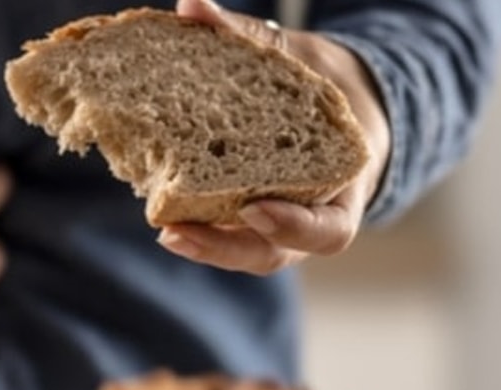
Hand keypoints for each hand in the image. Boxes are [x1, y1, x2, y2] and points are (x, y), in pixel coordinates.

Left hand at [161, 0, 391, 274]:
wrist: (335, 103)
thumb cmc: (321, 85)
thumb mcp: (299, 59)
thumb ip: (248, 38)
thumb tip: (192, 5)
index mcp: (343, 187)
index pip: (328, 231)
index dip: (293, 225)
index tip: (253, 209)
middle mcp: (309, 216)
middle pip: (271, 252)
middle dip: (224, 248)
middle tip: (174, 232)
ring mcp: (276, 224)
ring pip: (243, 249)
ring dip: (203, 243)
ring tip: (163, 230)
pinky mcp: (245, 217)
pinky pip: (224, 228)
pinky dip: (192, 218)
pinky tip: (157, 204)